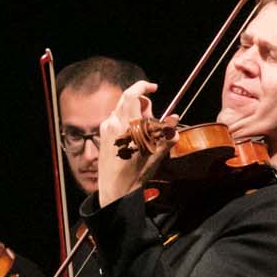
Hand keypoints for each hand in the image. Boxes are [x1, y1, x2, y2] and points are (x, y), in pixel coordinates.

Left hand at [96, 79, 160, 207]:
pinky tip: (133, 138)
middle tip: (152, 119)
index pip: (133, 94)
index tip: (153, 88)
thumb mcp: (156, 154)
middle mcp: (114, 122)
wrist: (114, 190)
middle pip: (128, 99)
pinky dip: (127, 121)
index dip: (143, 86)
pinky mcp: (102, 134)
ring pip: (122, 109)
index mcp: (128, 125)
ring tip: (143, 133)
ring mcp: (106, 127)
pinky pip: (116, 119)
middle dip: (143, 104)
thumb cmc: (135, 174)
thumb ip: (166, 134)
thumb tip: (174, 119)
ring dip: (135, 113)